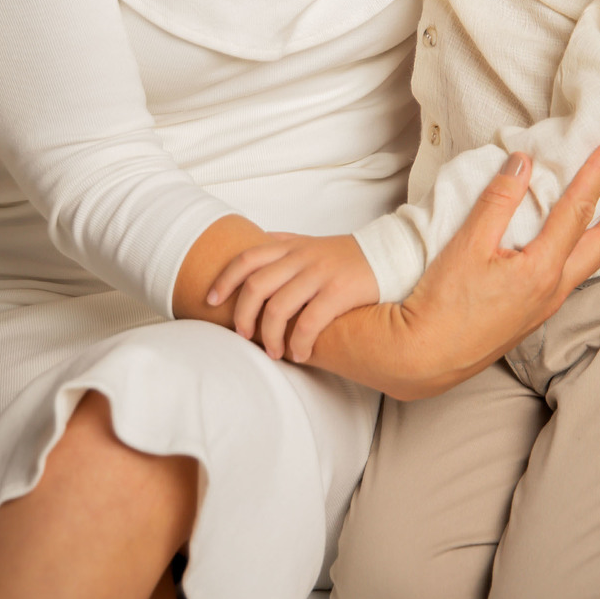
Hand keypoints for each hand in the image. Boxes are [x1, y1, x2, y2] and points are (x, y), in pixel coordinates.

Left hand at [206, 233, 378, 362]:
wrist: (388, 255)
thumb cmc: (344, 256)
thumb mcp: (310, 243)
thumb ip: (283, 245)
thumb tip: (253, 248)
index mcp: (291, 246)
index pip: (246, 258)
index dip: (224, 280)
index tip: (210, 301)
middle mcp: (301, 257)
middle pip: (256, 286)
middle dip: (243, 316)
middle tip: (244, 336)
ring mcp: (320, 273)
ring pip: (279, 308)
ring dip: (270, 337)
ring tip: (274, 353)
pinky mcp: (340, 291)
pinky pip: (309, 322)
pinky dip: (299, 343)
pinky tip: (301, 354)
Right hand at [310, 139, 599, 399]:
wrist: (422, 358)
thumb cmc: (440, 303)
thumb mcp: (465, 243)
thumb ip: (498, 200)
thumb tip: (524, 162)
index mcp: (540, 268)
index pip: (578, 209)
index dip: (599, 173)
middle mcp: (553, 289)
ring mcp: (544, 306)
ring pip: (591, 263)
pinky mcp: (531, 315)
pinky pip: (572, 276)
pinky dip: (588, 253)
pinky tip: (580, 249)